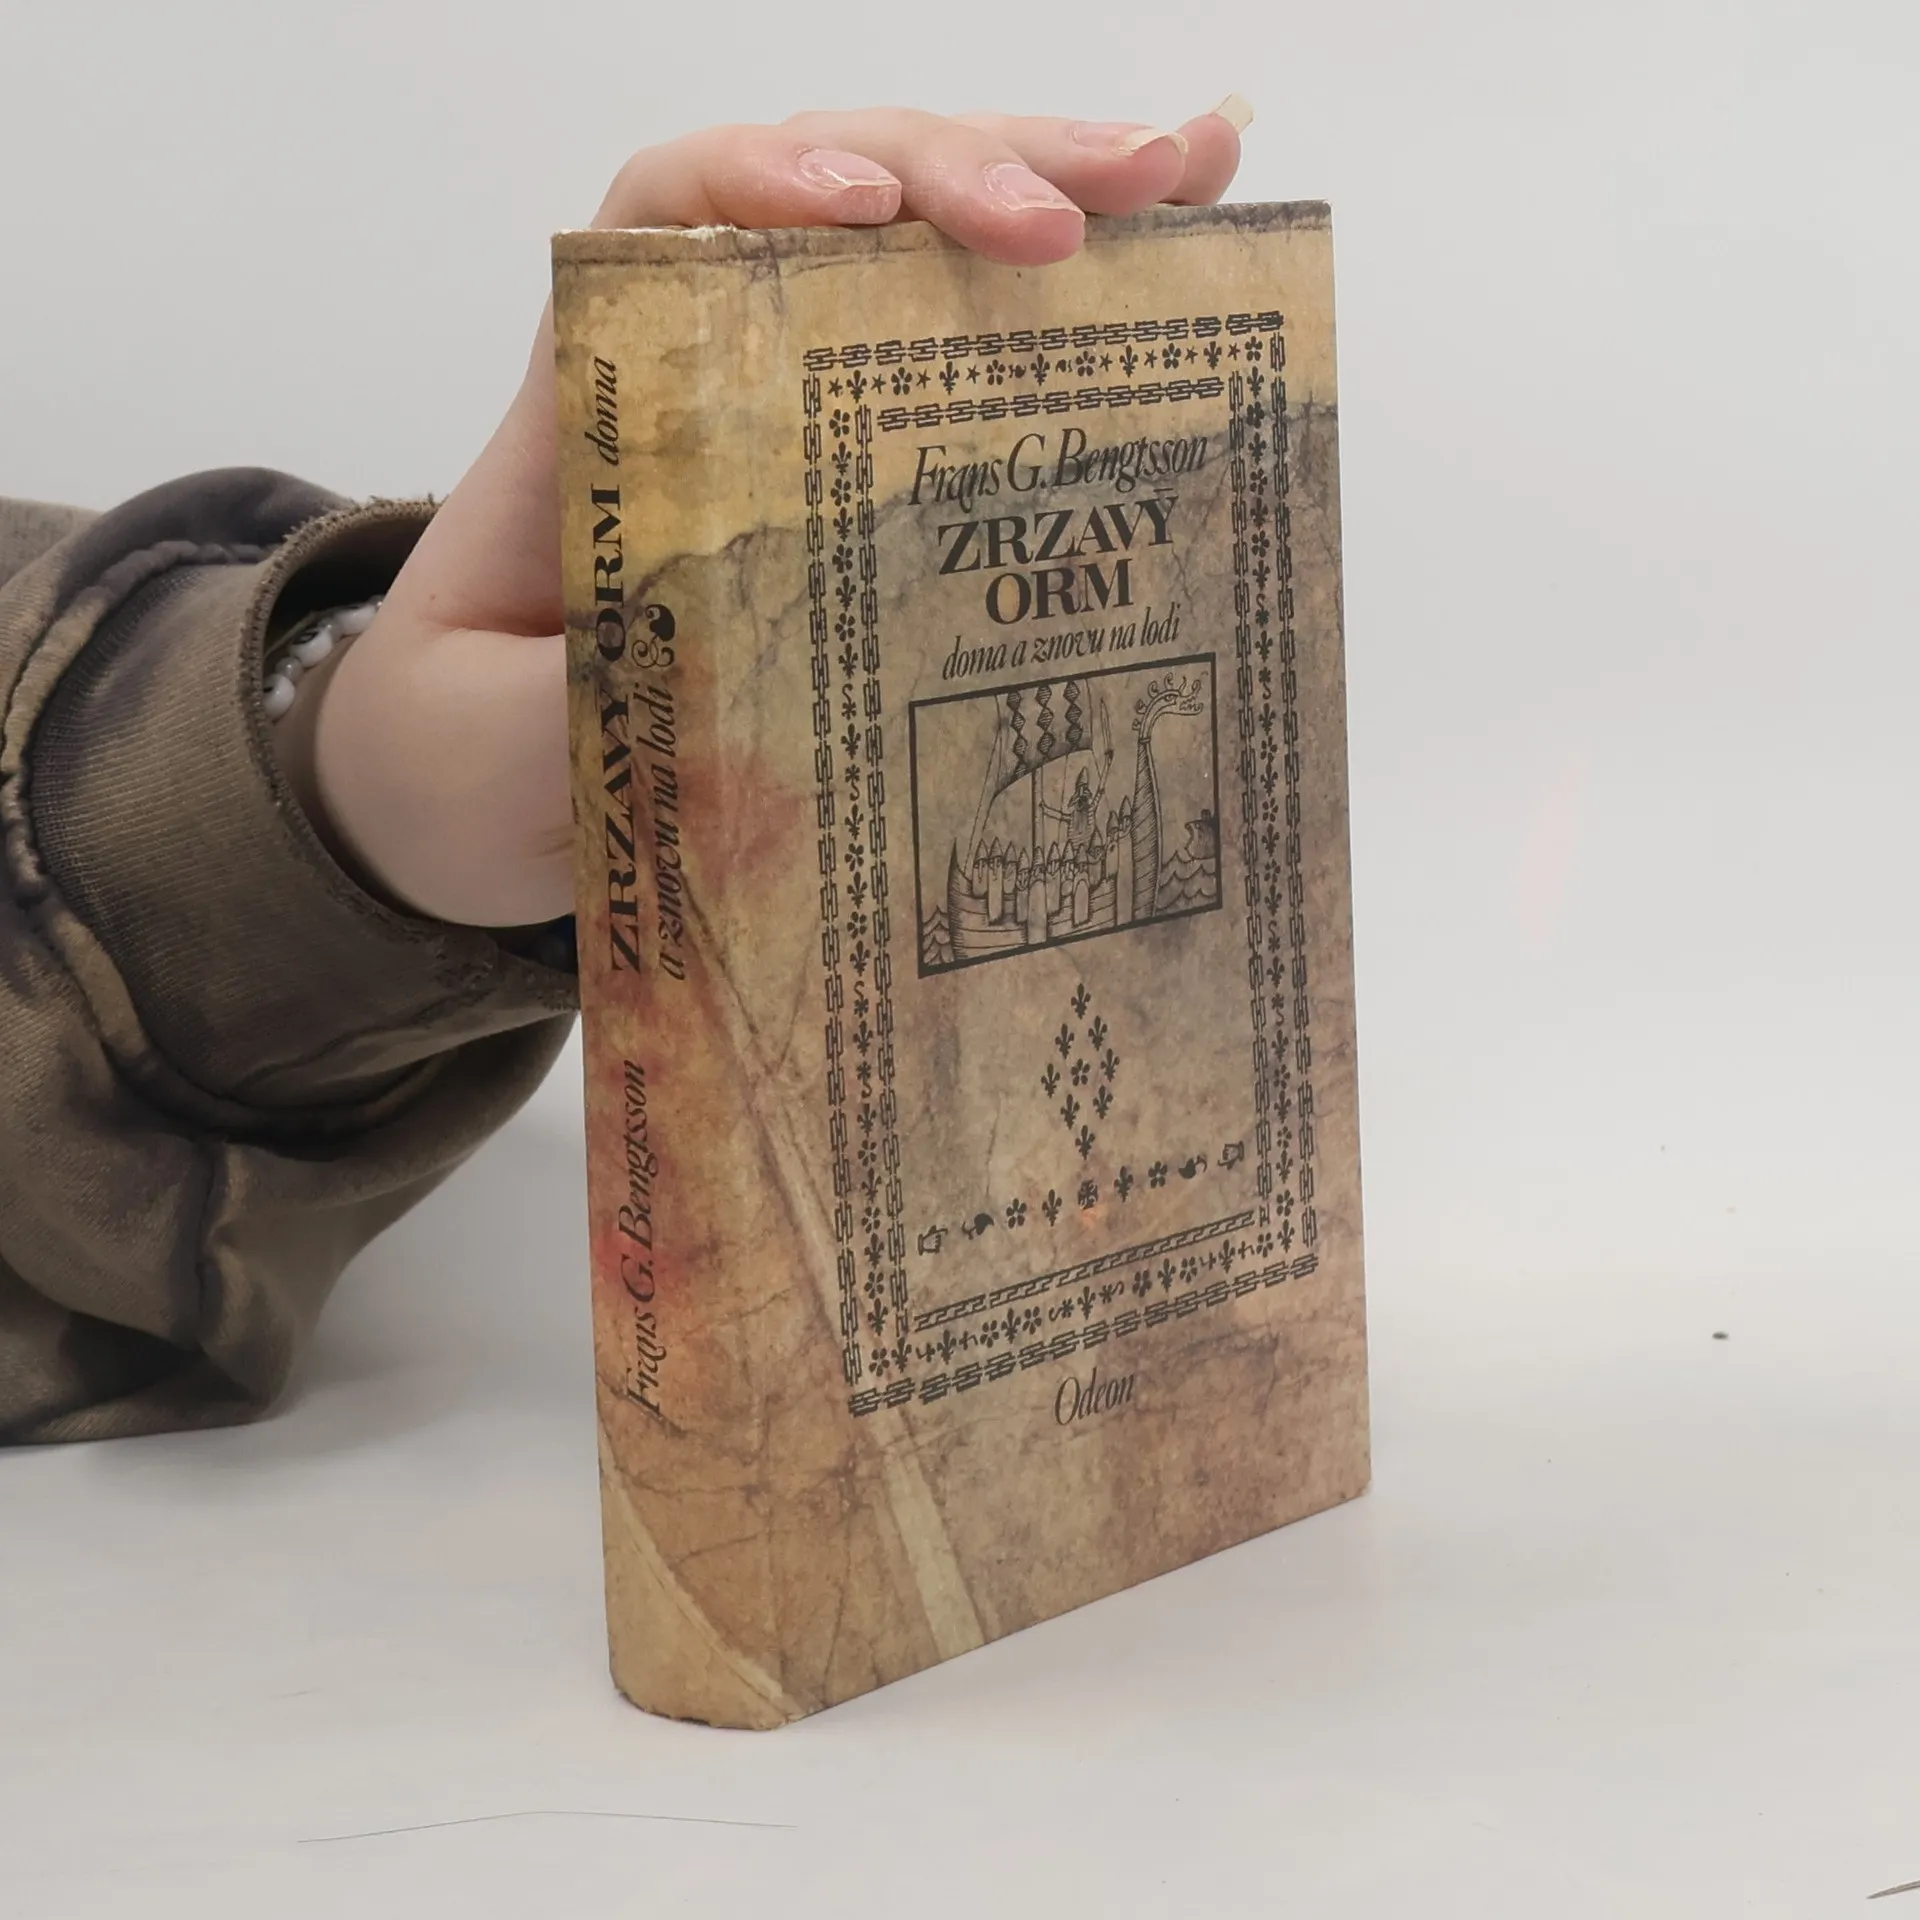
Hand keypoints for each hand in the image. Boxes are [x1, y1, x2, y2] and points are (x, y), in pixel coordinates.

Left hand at [306, 100, 1250, 927]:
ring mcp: (801, 408)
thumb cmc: (474, 744)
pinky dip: (1076, 303)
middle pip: (839, 193)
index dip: (765, 175)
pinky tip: (1179, 251)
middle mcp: (710, 368)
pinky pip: (971, 359)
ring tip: (1188, 179)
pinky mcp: (867, 473)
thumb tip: (732, 682)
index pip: (671, 210)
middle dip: (972, 170)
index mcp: (603, 398)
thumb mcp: (503, 734)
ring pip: (924, 247)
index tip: (864, 208)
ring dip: (1055, 193)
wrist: (479, 791)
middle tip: (1114, 194)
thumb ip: (589, 699)